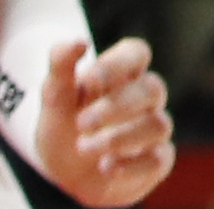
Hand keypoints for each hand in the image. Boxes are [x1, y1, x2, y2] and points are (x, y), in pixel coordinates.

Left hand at [37, 38, 176, 205]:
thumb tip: (80, 41)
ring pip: (159, 125)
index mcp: (124, 73)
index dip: (117, 64)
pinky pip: (160, 159)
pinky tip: (105, 167)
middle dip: (115, 107)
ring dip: (120, 138)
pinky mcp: (156, 161)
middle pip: (152, 89)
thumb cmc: (65, 125)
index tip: (87, 82)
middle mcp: (145, 98)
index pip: (137, 53)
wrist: (64, 173)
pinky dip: (133, 165)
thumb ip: (61, 65)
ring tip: (84, 148)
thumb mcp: (54, 96)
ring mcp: (153, 129)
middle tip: (81, 123)